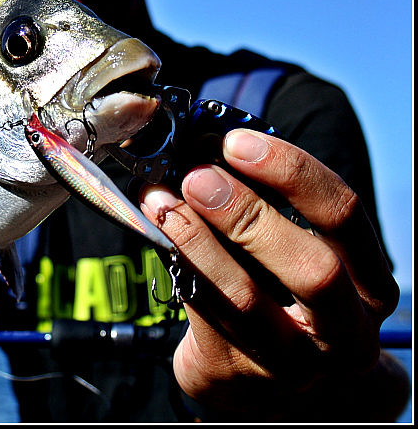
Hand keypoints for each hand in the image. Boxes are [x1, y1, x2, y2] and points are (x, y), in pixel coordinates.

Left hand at [139, 129, 400, 418]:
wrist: (269, 379)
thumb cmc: (283, 295)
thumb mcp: (296, 253)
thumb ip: (268, 208)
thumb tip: (210, 150)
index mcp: (366, 282)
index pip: (343, 216)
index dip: (291, 172)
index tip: (237, 143)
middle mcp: (343, 330)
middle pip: (312, 269)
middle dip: (249, 214)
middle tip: (198, 177)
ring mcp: (293, 363)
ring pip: (246, 300)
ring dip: (197, 240)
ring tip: (162, 202)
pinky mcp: (236, 374)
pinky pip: (203, 314)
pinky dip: (177, 265)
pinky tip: (157, 231)